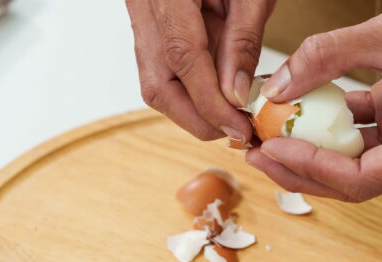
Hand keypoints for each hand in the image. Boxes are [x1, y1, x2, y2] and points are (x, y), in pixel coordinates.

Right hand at [125, 0, 274, 141]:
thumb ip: (242, 42)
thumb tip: (236, 96)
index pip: (184, 59)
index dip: (212, 102)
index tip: (240, 128)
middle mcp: (143, 8)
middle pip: (157, 86)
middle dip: (199, 118)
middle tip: (236, 130)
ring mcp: (140, 20)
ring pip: (155, 85)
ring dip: (193, 109)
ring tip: (230, 116)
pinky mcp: (147, 30)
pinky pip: (161, 72)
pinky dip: (189, 92)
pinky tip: (216, 96)